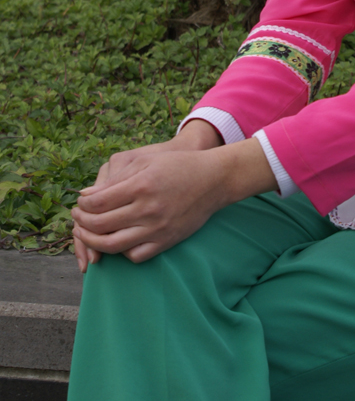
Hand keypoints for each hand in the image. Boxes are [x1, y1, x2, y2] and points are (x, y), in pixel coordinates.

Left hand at [72, 133, 275, 267]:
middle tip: (78, 218)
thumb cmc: (178, 165)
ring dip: (94, 241)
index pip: (97, 203)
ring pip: (113, 245)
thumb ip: (115, 179)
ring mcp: (157, 228)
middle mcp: (147, 209)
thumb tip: (86, 195)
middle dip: (82, 223)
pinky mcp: (166, 241)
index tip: (80, 203)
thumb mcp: (146, 162)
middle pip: (100, 225)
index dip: (82, 205)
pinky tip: (117, 241)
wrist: (213, 180)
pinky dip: (120, 252)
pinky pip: (135, 255)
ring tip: (88, 233)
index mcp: (140, 186)